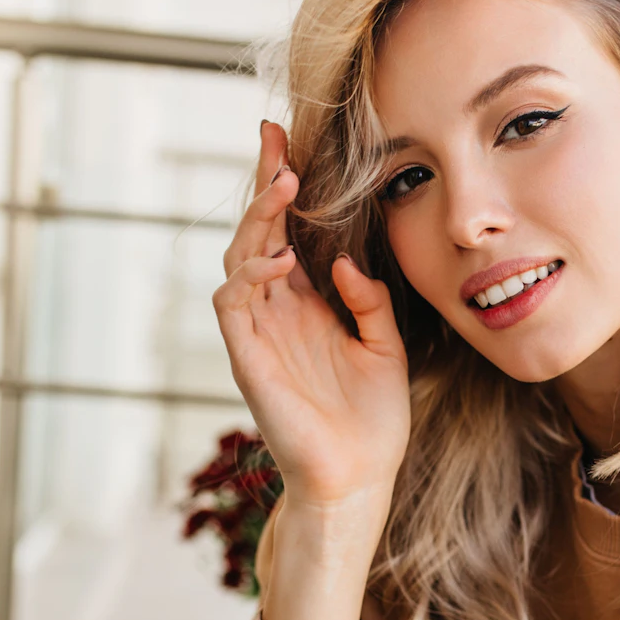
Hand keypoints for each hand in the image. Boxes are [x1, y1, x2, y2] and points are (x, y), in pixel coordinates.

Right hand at [213, 120, 409, 509]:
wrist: (359, 477)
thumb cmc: (372, 421)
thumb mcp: (386, 347)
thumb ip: (370, 301)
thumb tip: (346, 262)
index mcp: (306, 307)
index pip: (287, 234)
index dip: (281, 189)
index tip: (286, 141)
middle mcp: (276, 314)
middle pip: (256, 235)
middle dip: (263, 186)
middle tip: (277, 144)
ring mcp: (257, 334)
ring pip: (238, 259)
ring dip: (257, 221)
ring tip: (284, 188)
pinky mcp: (246, 358)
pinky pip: (233, 303)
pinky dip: (251, 274)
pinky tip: (282, 258)